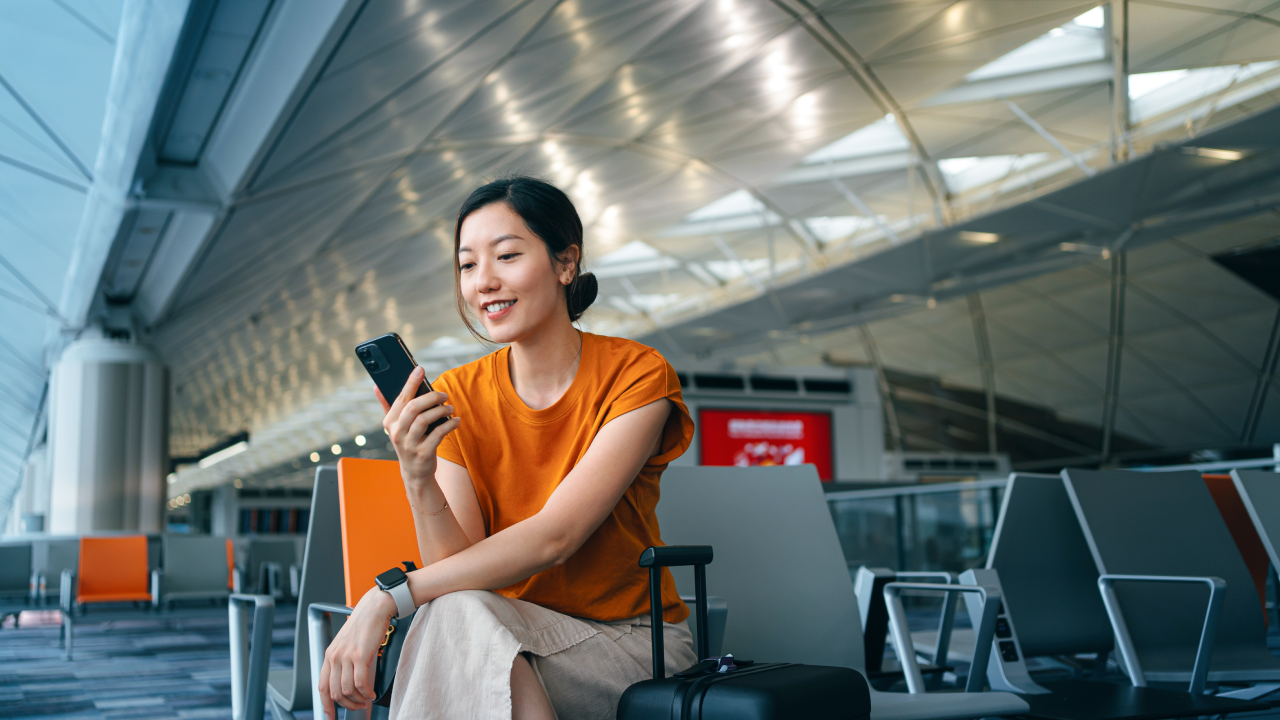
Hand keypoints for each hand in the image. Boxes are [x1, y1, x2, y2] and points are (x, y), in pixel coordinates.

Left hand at [319, 588, 397, 717]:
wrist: (375, 608)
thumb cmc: (365, 625)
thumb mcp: (348, 644)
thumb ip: (344, 661)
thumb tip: (348, 682)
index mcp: (329, 655)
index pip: (322, 687)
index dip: (325, 705)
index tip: (330, 715)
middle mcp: (334, 657)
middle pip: (335, 692)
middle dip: (347, 705)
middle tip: (358, 707)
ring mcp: (346, 656)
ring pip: (347, 690)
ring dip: (358, 700)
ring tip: (367, 699)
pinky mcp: (360, 656)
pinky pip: (360, 684)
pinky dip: (366, 693)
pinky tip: (372, 693)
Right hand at [377, 367, 460, 500]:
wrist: (414, 472)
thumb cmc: (407, 442)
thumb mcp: (394, 426)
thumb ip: (387, 406)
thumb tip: (377, 386)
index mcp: (389, 423)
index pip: (400, 398)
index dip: (410, 383)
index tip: (420, 369)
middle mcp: (397, 433)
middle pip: (412, 408)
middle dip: (430, 397)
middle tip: (443, 394)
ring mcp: (409, 444)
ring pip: (424, 420)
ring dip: (440, 410)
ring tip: (450, 407)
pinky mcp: (423, 453)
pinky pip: (438, 434)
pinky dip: (449, 425)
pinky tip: (456, 420)